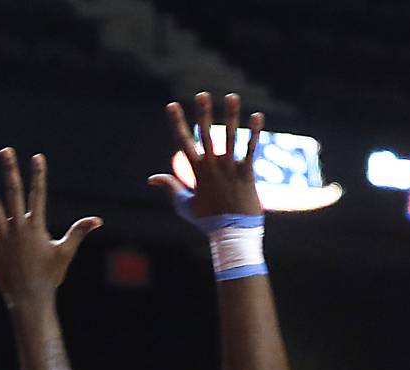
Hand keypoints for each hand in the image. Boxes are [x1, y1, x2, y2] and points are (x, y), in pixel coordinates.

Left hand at [0, 148, 101, 309]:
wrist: (30, 299)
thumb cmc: (50, 277)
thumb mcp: (65, 252)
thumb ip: (78, 232)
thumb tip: (97, 220)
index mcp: (36, 227)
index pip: (38, 195)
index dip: (38, 175)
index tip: (37, 157)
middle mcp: (18, 228)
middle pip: (13, 193)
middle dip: (10, 171)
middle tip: (5, 151)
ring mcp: (2, 238)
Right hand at [149, 92, 262, 219]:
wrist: (233, 235)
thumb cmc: (208, 222)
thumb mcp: (185, 206)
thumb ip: (170, 188)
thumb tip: (152, 178)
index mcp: (197, 172)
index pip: (184, 142)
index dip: (177, 123)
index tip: (172, 105)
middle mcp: (213, 167)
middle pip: (207, 134)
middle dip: (203, 113)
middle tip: (202, 94)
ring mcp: (231, 169)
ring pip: (231, 137)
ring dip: (231, 115)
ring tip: (232, 96)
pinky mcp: (248, 173)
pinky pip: (252, 149)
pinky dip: (255, 132)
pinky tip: (258, 115)